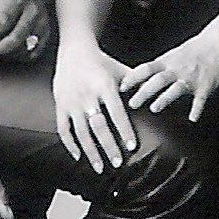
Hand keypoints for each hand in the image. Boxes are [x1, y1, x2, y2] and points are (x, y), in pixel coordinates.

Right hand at [53, 44, 138, 171]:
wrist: (74, 51)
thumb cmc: (103, 63)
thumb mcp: (121, 70)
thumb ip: (138, 84)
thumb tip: (157, 96)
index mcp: (104, 85)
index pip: (116, 112)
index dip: (124, 130)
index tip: (131, 146)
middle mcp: (87, 95)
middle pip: (98, 125)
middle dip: (108, 146)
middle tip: (117, 163)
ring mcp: (71, 102)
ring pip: (80, 131)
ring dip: (90, 151)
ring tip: (100, 167)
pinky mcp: (60, 105)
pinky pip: (63, 129)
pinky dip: (70, 144)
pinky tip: (79, 157)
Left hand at [118, 25, 218, 122]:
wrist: (218, 43)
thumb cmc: (194, 51)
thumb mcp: (173, 55)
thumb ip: (158, 68)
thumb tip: (138, 79)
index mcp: (168, 62)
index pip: (146, 69)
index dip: (133, 78)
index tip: (121, 87)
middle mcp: (177, 70)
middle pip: (158, 80)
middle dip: (144, 92)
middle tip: (132, 103)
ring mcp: (191, 78)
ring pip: (176, 88)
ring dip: (165, 98)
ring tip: (155, 108)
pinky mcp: (205, 85)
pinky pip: (200, 98)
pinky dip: (197, 108)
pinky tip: (192, 118)